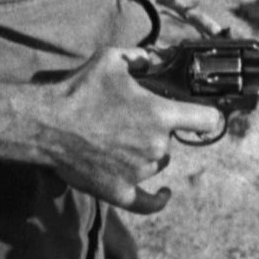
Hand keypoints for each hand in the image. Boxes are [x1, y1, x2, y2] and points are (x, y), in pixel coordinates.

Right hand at [36, 47, 224, 213]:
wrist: (48, 125)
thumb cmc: (80, 91)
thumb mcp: (112, 60)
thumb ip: (141, 57)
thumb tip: (158, 56)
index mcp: (160, 115)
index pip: (206, 119)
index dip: (209, 116)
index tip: (207, 115)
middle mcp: (156, 146)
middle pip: (172, 139)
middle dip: (158, 129)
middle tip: (130, 117)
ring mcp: (140, 172)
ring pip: (157, 162)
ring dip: (147, 153)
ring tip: (118, 138)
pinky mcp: (121, 191)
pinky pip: (147, 202)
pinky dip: (158, 199)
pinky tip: (165, 194)